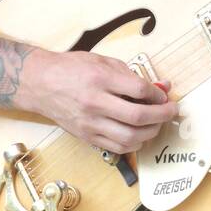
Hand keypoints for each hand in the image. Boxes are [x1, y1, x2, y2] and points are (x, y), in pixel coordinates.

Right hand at [25, 49, 178, 153]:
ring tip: (156, 124)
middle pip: (138, 117)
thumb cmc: (71, 69)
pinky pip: (118, 147)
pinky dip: (134, 144)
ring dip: (151, 133)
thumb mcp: (103, 62)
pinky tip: (140, 135)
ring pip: (130, 138)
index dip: (158, 95)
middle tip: (171, 111)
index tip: (163, 95)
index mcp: (100, 79)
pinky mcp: (87, 137)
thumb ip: (132, 76)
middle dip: (162, 116)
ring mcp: (90, 123)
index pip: (140, 90)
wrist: (40, 83)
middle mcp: (95, 103)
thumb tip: (161, 86)